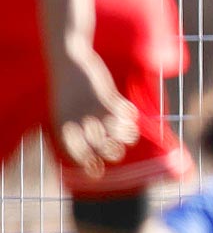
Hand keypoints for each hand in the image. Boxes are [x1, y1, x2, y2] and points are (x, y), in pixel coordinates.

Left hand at [49, 47, 138, 177]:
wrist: (68, 59)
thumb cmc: (66, 87)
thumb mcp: (62, 110)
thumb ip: (73, 128)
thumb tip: (94, 146)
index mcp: (62, 127)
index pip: (77, 155)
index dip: (89, 166)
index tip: (98, 172)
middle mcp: (77, 122)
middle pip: (103, 148)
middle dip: (113, 153)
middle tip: (118, 151)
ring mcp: (93, 110)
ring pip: (118, 133)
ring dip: (128, 135)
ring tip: (130, 134)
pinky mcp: (106, 98)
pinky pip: (126, 115)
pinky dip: (131, 116)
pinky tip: (130, 114)